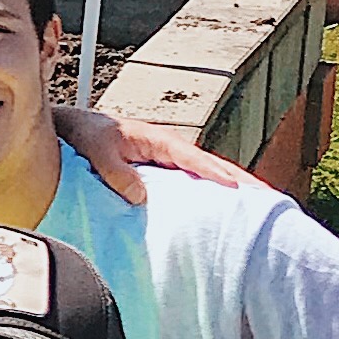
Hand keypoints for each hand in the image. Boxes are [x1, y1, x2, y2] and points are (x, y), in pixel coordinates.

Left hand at [58, 103, 253, 203]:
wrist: (72, 128)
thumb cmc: (86, 135)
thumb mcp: (98, 151)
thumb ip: (116, 172)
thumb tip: (139, 196)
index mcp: (158, 141)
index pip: (194, 160)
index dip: (216, 174)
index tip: (237, 190)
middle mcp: (169, 150)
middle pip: (211, 166)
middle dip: (239, 181)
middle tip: (267, 199)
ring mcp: (167, 161)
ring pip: (205, 175)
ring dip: (230, 188)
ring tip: (257, 207)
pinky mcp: (161, 171)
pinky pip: (191, 183)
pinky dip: (209, 192)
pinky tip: (221, 211)